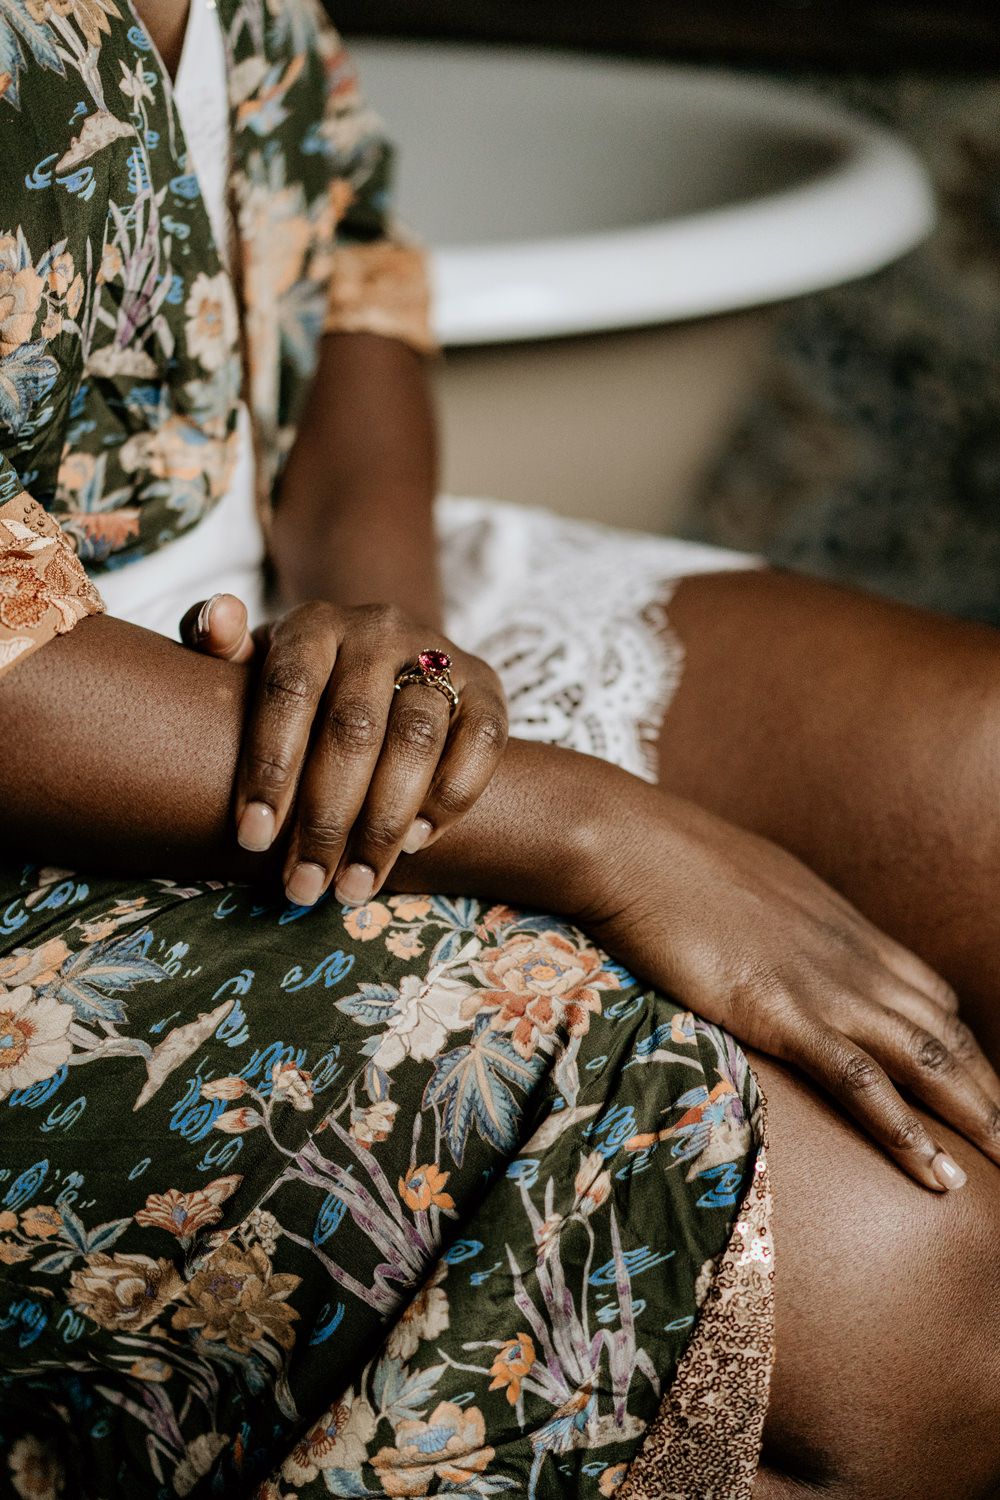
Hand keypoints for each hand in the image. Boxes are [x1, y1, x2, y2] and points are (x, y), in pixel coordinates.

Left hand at [179, 593, 506, 906]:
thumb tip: (217, 622)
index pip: (290, 691)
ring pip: (417, 740)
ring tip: (355, 884)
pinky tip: (415, 843)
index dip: (271, 767)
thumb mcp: (250, 661)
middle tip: (304, 885)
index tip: (251, 839)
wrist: (382, 656)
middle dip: (326, 818)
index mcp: (314, 624)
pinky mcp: (486, 686)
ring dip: (385, 824)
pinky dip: (451, 797)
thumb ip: (215, 641)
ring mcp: (438, 654)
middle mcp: (379, 631)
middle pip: (354, 727)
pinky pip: (482, 742)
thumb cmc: (299, 681)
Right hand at [581, 787, 999, 1191]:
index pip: (931, 995)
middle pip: (945, 1034)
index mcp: (845, 926)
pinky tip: (934, 1171)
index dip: (962, 1048)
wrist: (634, 846)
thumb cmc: (673, 859)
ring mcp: (822, 984)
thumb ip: (779, 919)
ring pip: (924, 1060)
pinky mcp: (782, 1011)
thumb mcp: (748, 884)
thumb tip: (768, 936)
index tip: (977, 1088)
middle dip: (988, 1092)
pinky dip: (904, 1129)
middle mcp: (852, 956)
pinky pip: (860, 1080)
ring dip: (973, 1118)